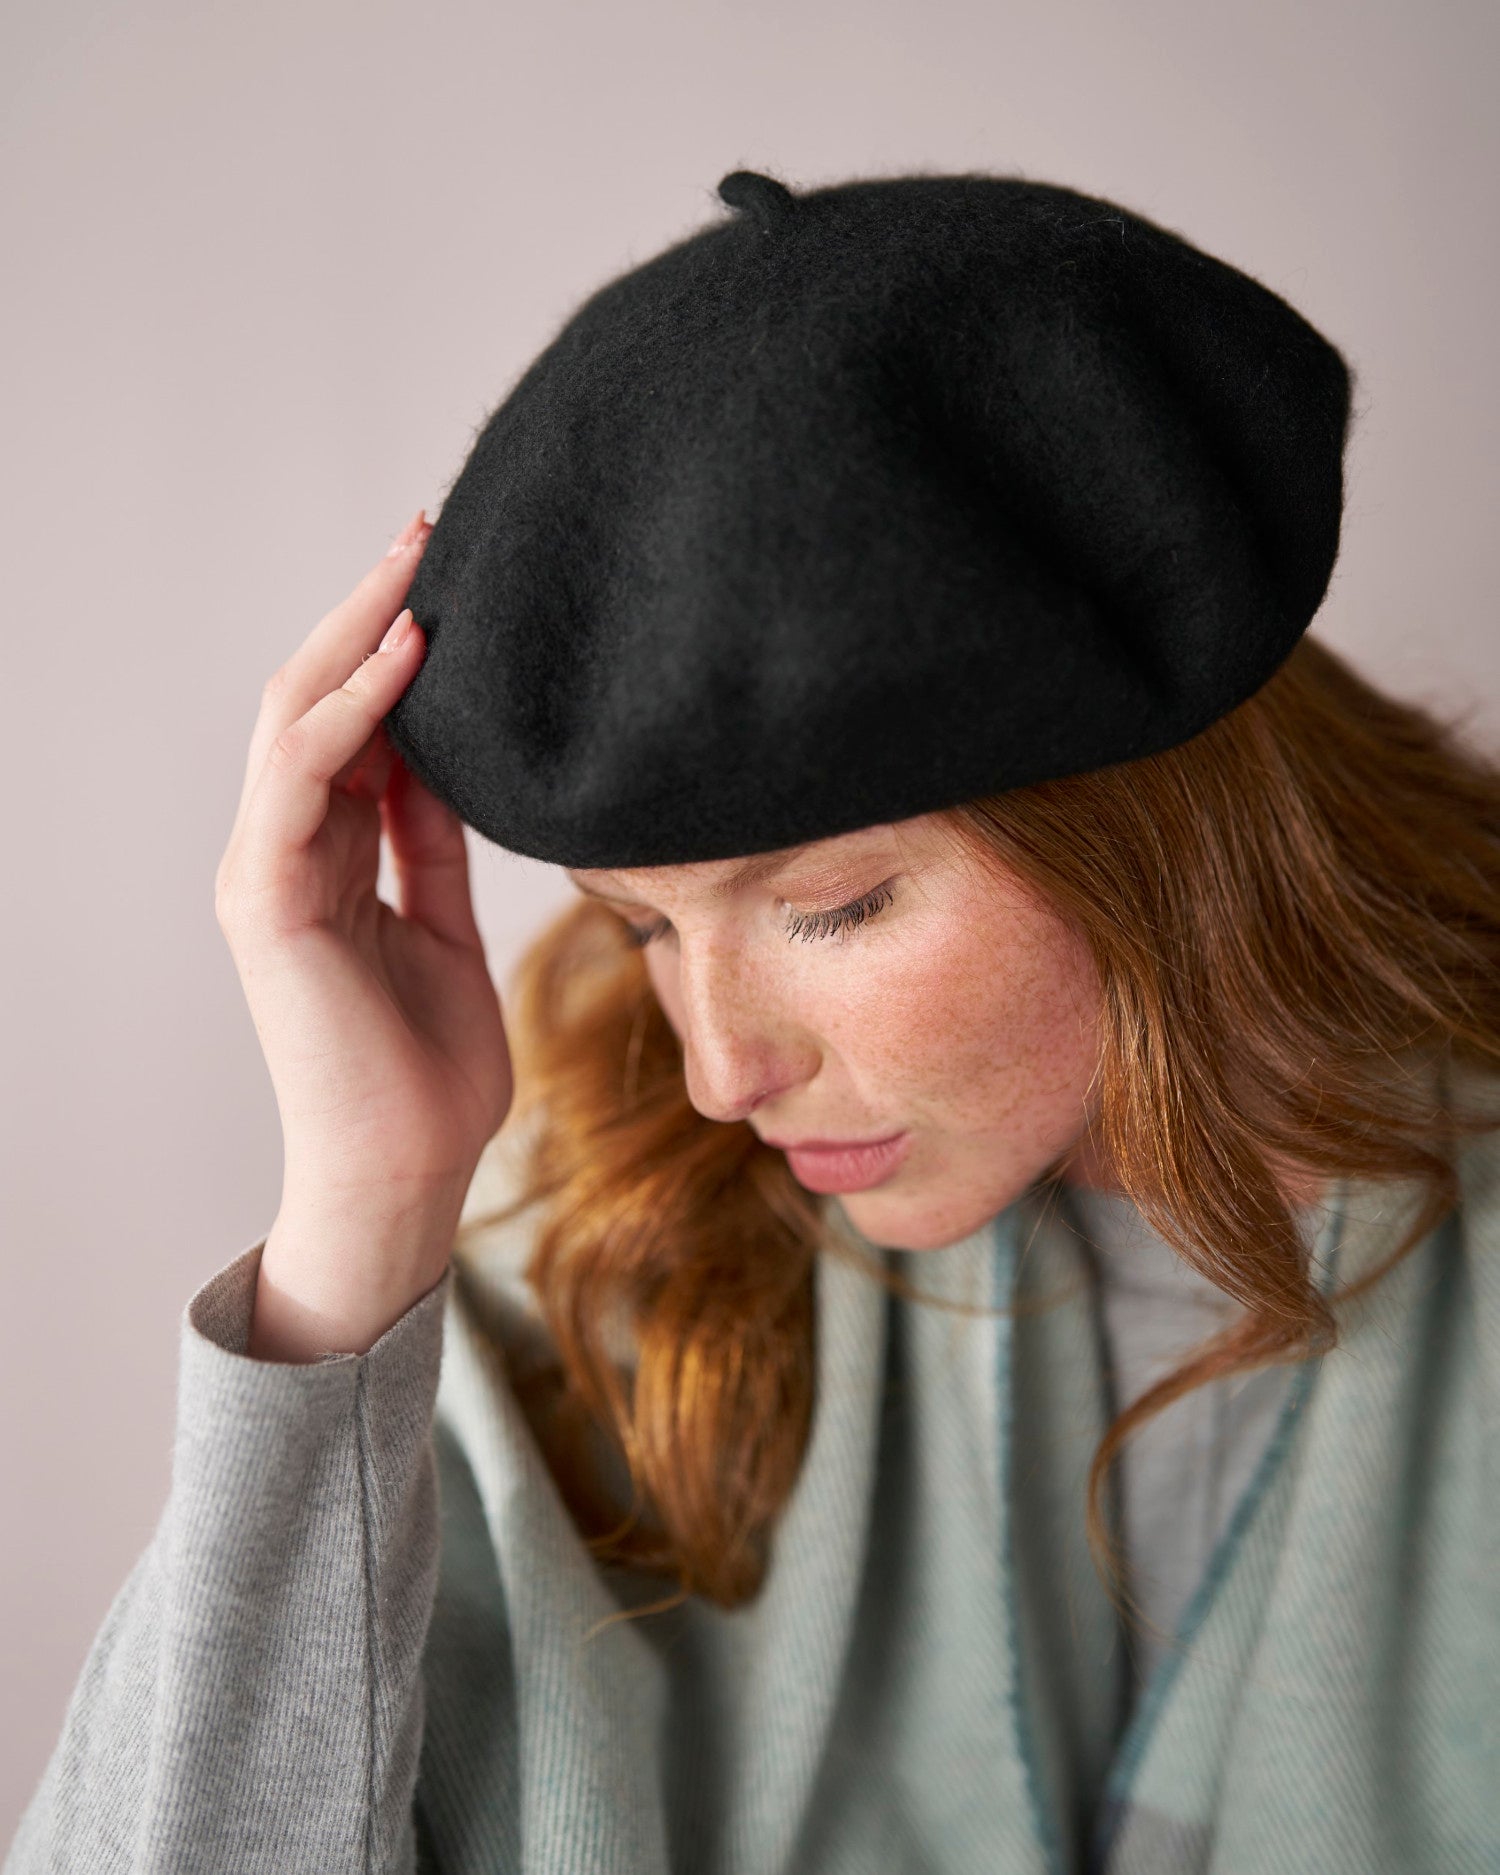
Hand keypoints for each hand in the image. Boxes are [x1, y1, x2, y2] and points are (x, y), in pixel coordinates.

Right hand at [214, 511, 513, 1352]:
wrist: (406, 1173)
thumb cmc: (428, 1067)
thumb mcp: (442, 925)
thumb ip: (430, 842)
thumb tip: (452, 757)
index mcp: (320, 860)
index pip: (347, 726)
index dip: (389, 648)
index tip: (450, 580)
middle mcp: (282, 854)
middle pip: (312, 701)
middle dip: (368, 613)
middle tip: (429, 532)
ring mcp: (264, 874)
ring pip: (293, 719)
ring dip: (356, 635)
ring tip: (418, 564)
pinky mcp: (266, 902)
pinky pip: (300, 778)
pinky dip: (351, 711)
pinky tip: (408, 658)